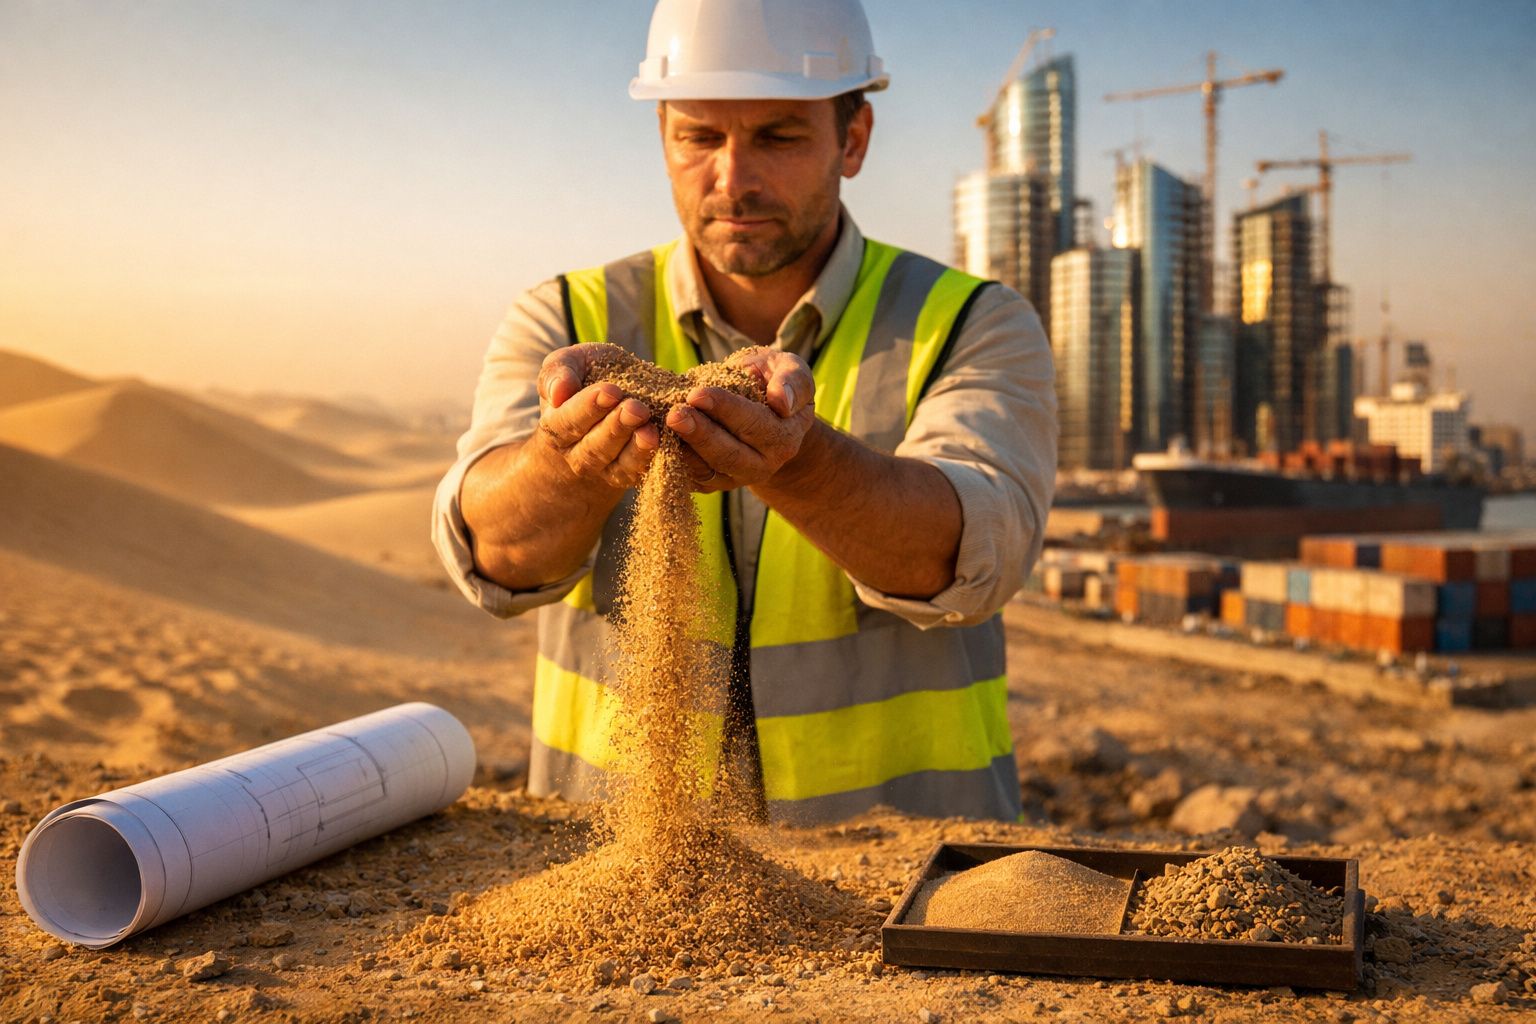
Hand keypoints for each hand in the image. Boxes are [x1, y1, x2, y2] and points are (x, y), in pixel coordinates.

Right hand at [534, 344, 658, 488]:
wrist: (610, 399)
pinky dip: (651, 459)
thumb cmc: (585, 377)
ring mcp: (604, 469)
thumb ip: (557, 371)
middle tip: (637, 408)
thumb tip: (558, 393)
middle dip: (616, 427)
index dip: (587, 408)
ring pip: (618, 466)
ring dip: (635, 448)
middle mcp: (577, 455)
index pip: (567, 422)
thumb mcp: (568, 363)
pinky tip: (663, 441)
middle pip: (593, 448)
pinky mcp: (630, 473)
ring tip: (650, 430)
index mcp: (556, 427)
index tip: (611, 391)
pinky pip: (639, 473)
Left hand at [665, 347, 815, 491]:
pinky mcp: (709, 482)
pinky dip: (666, 462)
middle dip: (699, 435)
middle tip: (674, 414)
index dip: (726, 410)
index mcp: (784, 438)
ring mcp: (733, 478)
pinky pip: (686, 478)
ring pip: (704, 470)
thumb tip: (782, 402)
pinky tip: (650, 440)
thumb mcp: (791, 370)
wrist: (761, 409)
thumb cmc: (774, 381)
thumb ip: (793, 382)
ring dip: (679, 450)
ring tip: (657, 427)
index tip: (698, 394)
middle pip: (728, 455)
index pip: (754, 425)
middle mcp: (761, 464)